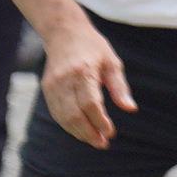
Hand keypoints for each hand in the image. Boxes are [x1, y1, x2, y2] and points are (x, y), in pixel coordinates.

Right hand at [38, 14, 135, 149]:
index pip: (90, 104)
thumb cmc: (93, 47)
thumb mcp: (112, 62)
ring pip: (63, 117)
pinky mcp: (46, 88)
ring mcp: (52, 85)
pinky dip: (68, 125)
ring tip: (94, 141)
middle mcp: (64, 80)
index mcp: (83, 72)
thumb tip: (130, 109)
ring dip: (78, 132)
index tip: (111, 133)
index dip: (100, 121)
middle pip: (74, 114)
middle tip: (102, 144)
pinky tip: (81, 131)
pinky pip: (56, 113)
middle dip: (88, 133)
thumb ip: (120, 87)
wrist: (64, 32)